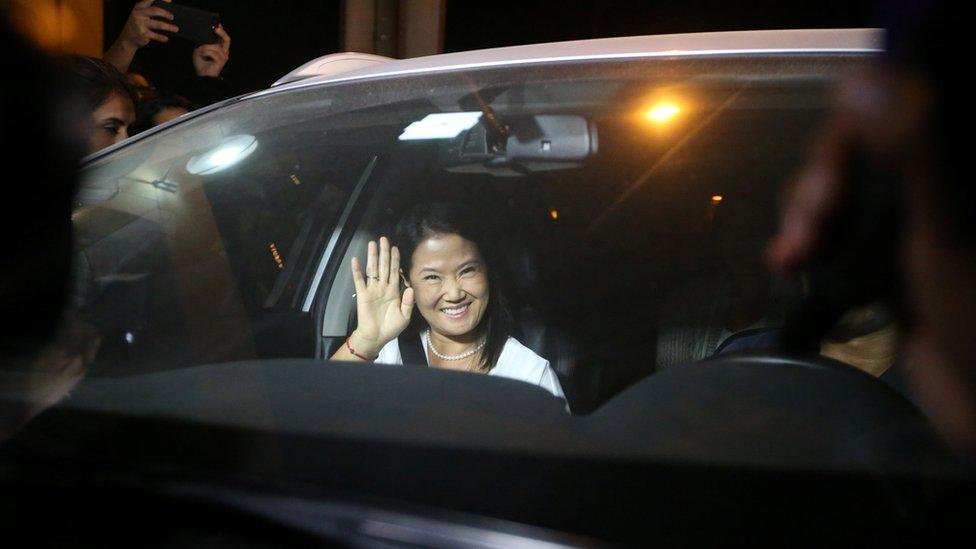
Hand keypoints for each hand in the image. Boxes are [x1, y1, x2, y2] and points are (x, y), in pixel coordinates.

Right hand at [118, 0, 177, 48]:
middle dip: (166, 13)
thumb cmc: (139, 25)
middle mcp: (139, 13)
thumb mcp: (142, 15)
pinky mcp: (142, 33)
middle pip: (155, 10)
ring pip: (158, 24)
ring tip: (176, 29)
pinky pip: (155, 35)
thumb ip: (152, 11)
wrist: (127, 39)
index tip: (170, 1)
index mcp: (139, 7)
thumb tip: (169, 13)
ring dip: (169, 27)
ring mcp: (140, 24)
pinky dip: (162, 37)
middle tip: (172, 17)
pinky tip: (166, 38)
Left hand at [193, 25, 230, 76]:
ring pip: (215, 46)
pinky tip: (202, 55)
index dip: (221, 30)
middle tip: (216, 28)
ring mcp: (223, 57)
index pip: (224, 37)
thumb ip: (203, 42)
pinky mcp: (220, 62)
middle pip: (227, 40)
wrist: (202, 75)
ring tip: (200, 51)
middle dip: (221, 33)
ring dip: (205, 47)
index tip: (217, 24)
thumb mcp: (200, 48)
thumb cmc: (202, 62)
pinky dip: (206, 52)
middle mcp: (224, 52)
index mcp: (220, 48)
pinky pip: (213, 53)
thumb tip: (202, 33)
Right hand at [348, 237, 413, 356]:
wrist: (376, 337)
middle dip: (384, 253)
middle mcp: (383, 287)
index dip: (395, 260)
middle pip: (384, 266)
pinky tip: (356, 260)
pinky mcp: (363, 295)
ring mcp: (372, 290)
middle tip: (384, 239)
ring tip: (373, 244)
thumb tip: (410, 287)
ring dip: (372, 256)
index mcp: (394, 291)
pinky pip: (359, 280)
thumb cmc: (391, 327)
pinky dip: (357, 270)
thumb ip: (408, 302)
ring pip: (373, 269)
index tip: (396, 248)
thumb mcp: (405, 316)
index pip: (395, 271)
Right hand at [765, 64, 933, 273]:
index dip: (841, 149)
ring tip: (789, 260)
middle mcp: (927, 183)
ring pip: (838, 192)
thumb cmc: (972, 315)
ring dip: (803, 220)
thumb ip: (910, 152)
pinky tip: (789, 262)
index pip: (882, 118)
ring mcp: (905, 219)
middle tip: (802, 239)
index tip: (826, 196)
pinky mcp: (887, 252)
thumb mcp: (941, 230)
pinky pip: (837, 229)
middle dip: (815, 193)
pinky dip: (808, 242)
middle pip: (851, 156)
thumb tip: (858, 79)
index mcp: (948, 167)